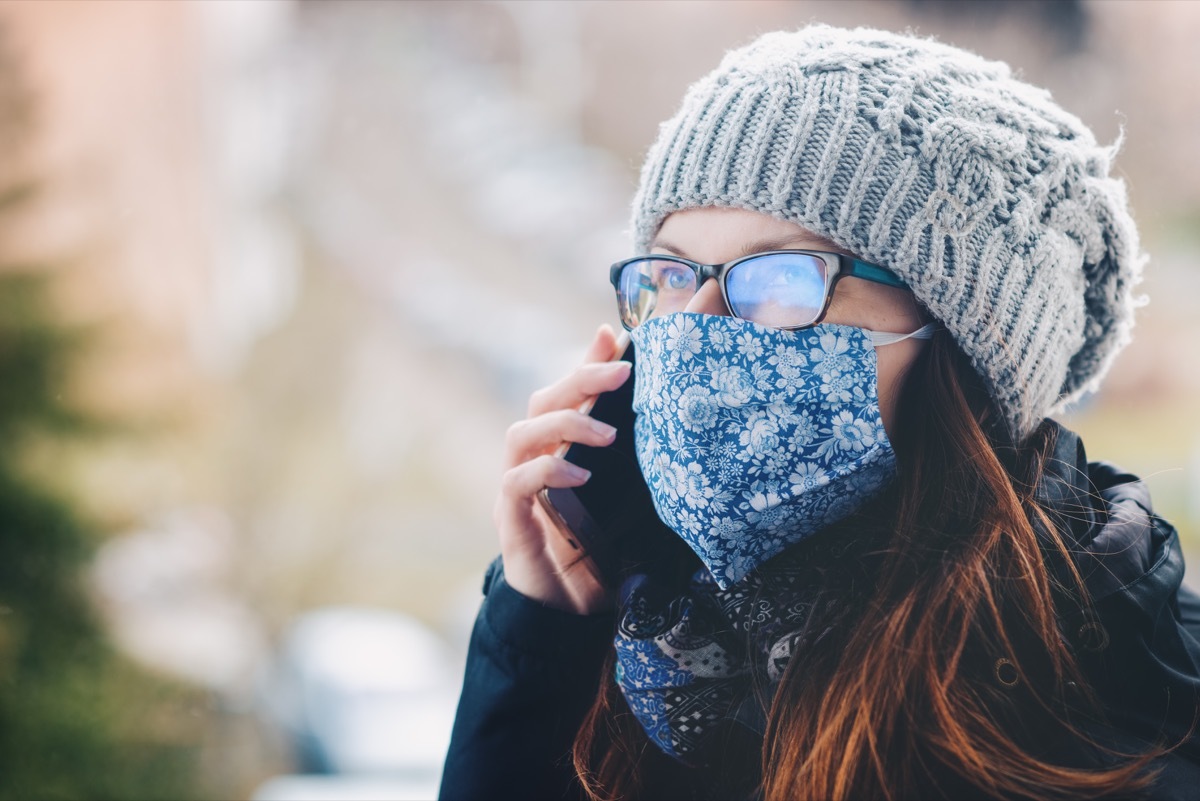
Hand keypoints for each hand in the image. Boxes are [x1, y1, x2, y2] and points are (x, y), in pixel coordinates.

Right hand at [494, 324, 630, 613]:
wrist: (569, 616)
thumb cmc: (602, 558)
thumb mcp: (634, 508)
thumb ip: (645, 474)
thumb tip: (683, 442)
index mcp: (561, 451)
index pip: (568, 394)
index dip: (587, 362)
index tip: (615, 336)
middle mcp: (535, 462)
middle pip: (542, 402)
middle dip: (580, 380)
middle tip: (621, 374)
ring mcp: (518, 489)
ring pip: (522, 433)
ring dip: (564, 424)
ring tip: (607, 435)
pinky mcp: (511, 519)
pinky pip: (517, 483)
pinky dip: (546, 471)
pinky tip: (579, 475)